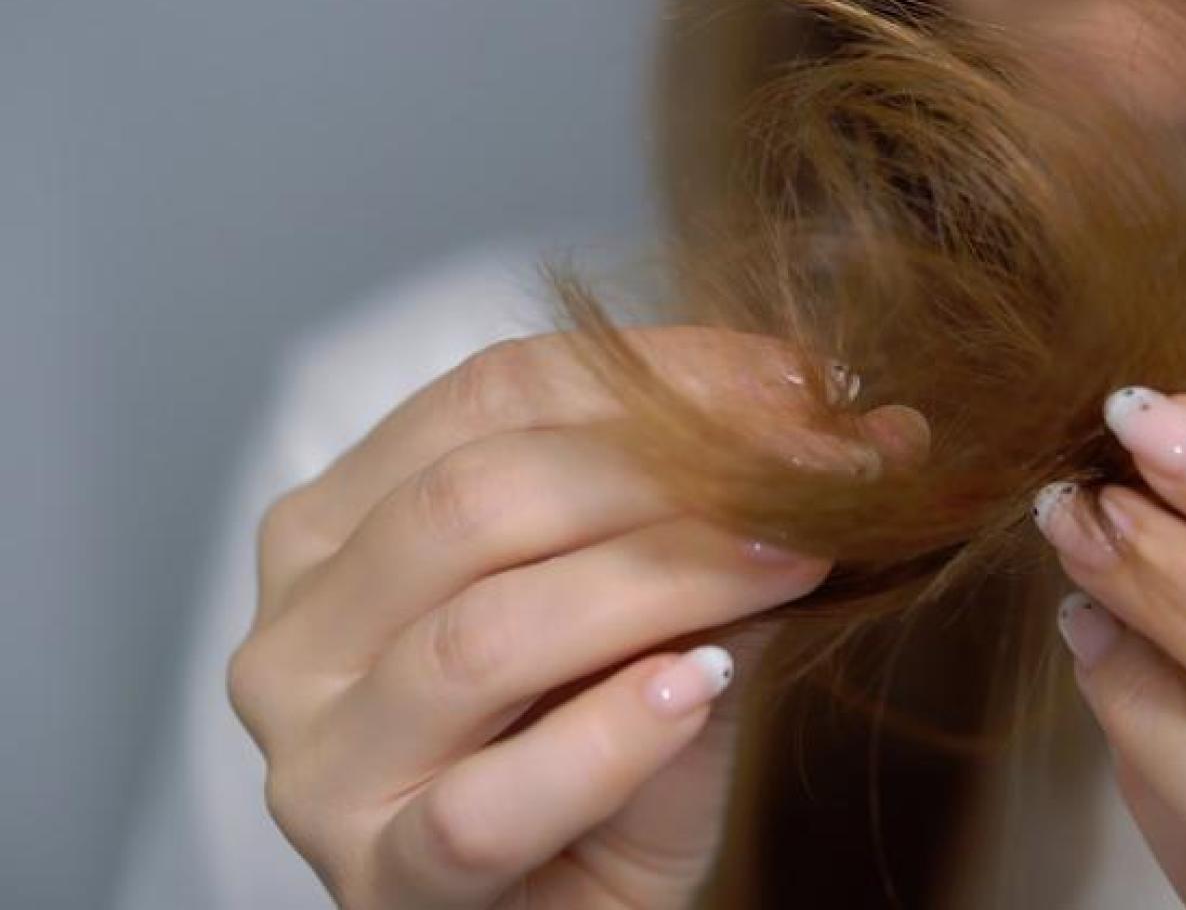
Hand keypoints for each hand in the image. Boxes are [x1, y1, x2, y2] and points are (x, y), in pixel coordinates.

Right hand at [229, 329, 918, 908]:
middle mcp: (300, 633)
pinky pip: (486, 803)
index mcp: (340, 527)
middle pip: (476, 501)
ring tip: (789, 560)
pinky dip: (603, 738)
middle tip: (812, 469)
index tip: (801, 380)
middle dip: (666, 470)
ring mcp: (322, 764)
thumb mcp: (652, 617)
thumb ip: (707, 527)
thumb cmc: (599, 761)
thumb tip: (840, 423)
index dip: (657, 372)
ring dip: (660, 582)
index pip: (491, 395)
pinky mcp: (378, 880)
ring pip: (484, 637)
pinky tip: (695, 688)